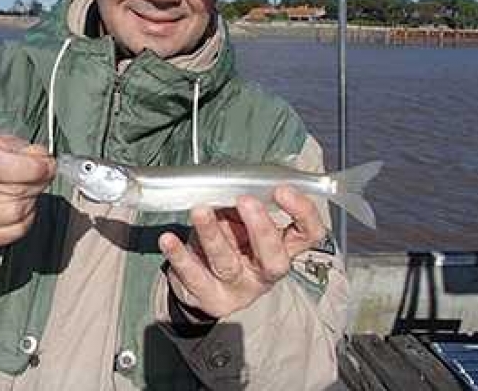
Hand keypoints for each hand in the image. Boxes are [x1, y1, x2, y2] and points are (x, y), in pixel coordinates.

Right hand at [0, 130, 54, 254]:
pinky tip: (18, 204)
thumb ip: (22, 148)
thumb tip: (42, 158)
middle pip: (15, 191)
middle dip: (38, 181)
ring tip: (25, 188)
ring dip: (32, 200)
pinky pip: (16, 230)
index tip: (46, 165)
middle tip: (41, 172)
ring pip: (17, 213)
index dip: (28, 168)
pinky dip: (26, 217)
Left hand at [159, 186, 325, 318]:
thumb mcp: (242, 223)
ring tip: (200, 211)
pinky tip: (169, 239)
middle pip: (274, 258)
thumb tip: (235, 179)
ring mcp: (237, 288)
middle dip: (261, 229)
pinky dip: (180, 256)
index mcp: (282, 249)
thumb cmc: (229, 244)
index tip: (282, 189)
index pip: (308, 234)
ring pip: (227, 264)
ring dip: (213, 234)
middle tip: (245, 201)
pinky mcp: (208, 297)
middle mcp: (264, 272)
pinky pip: (193, 276)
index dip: (302, 213)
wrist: (202, 284)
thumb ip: (244, 205)